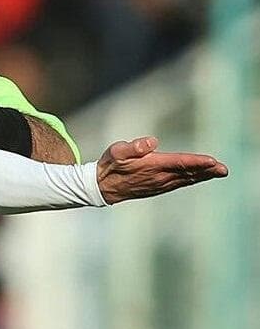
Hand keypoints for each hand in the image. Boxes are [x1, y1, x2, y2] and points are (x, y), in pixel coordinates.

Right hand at [96, 137, 227, 203]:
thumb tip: (152, 141)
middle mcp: (159, 177)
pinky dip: (193, 179)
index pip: (179, 163)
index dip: (197, 162)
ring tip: (219, 172)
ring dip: (203, 175)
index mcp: (151, 166)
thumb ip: (134, 146)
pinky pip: (180, 183)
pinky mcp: (159, 187)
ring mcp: (160, 184)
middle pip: (188, 173)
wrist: (103, 186)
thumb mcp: (116, 151)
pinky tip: (200, 176)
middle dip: (207, 170)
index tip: (212, 161)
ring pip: (186, 179)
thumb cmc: (110, 165)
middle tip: (224, 169)